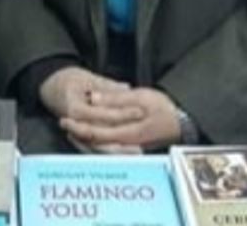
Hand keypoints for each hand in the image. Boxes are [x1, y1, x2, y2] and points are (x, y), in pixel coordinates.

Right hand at [38, 66, 142, 151]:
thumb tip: (125, 88)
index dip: (121, 113)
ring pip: (96, 147)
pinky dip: (108, 152)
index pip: (99, 113)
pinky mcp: (78, 138)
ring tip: (135, 152)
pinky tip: (123, 154)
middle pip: (98, 136)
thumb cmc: (70, 81)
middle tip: (141, 140)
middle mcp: (72, 124)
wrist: (53, 87)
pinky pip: (93, 148)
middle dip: (121, 139)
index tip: (139, 111)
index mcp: (74, 107)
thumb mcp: (87, 78)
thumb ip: (107, 86)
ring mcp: (74, 133)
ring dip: (116, 151)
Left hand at [59, 86, 182, 151]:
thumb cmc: (165, 108)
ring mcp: (128, 148)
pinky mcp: (130, 147)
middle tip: (63, 123)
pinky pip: (107, 149)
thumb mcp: (142, 96)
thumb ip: (116, 98)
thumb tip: (93, 98)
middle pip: (95, 144)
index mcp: (130, 132)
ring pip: (100, 149)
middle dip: (77, 134)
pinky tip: (88, 135)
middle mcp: (127, 145)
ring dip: (83, 139)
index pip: (98, 133)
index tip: (66, 117)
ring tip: (70, 129)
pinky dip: (94, 143)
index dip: (79, 126)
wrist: (183, 123)